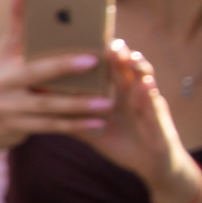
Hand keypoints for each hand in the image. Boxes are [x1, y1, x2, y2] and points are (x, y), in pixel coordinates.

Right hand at [0, 0, 112, 150]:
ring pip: (48, 104)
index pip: (12, 34)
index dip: (19, 13)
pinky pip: (50, 125)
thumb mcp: (3, 60)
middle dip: (64, 66)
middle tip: (94, 61)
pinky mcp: (12, 128)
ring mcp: (2, 107)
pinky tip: (97, 124)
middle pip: (36, 72)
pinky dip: (75, 125)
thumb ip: (18, 33)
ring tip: (107, 102)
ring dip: (79, 104)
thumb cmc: (2, 85)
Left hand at [74, 42, 201, 202]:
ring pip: (144, 80)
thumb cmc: (120, 142)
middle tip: (108, 39)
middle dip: (118, 54)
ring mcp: (147, 104)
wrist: (150, 164)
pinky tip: (146, 85)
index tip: (85, 38)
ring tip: (128, 55)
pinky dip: (150, 95)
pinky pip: (154, 106)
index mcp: (116, 94)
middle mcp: (133, 94)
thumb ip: (72, 118)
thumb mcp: (94, 130)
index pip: (108, 69)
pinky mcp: (158, 120)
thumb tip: (43, 110)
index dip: (100, 54)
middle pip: (126, 69)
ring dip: (138, 67)